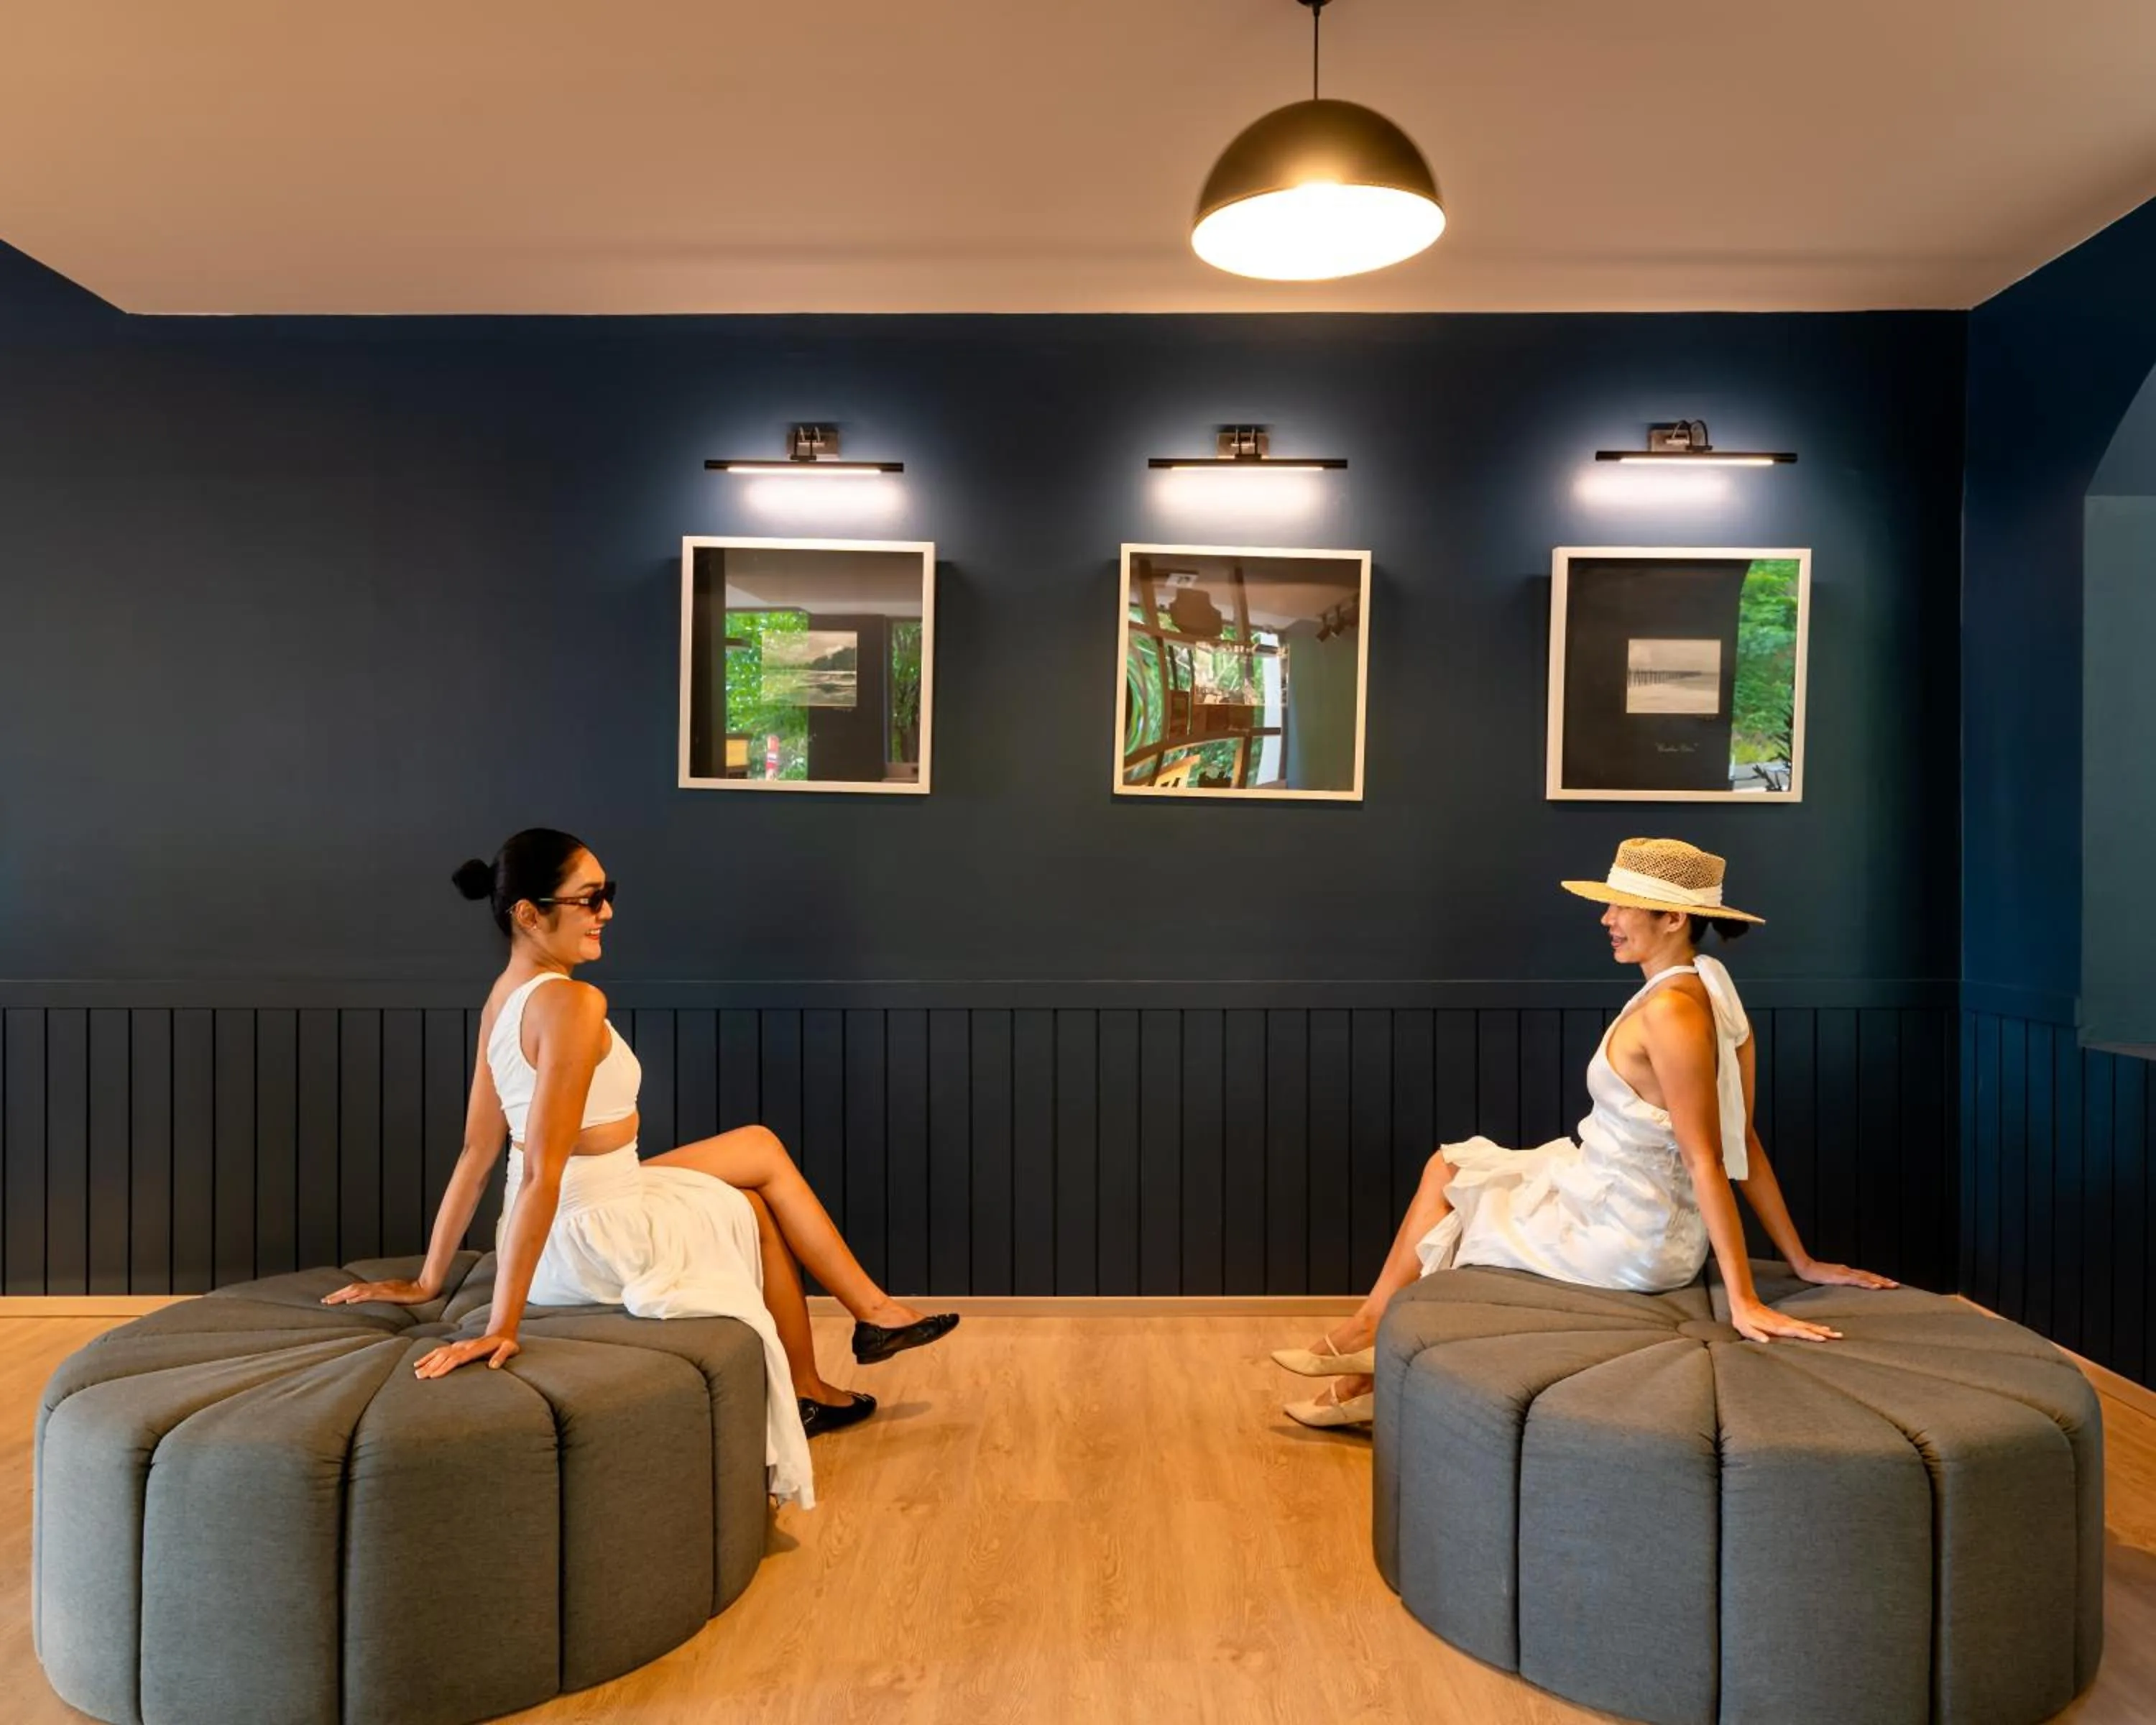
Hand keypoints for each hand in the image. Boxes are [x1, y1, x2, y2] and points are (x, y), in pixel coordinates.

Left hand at [322, 1277, 437, 1306]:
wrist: (425, 1289)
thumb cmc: (411, 1292)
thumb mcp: (394, 1294)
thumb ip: (383, 1296)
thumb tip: (371, 1302)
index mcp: (377, 1287)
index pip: (355, 1288)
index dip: (342, 1293)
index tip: (330, 1298)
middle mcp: (377, 1286)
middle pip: (352, 1288)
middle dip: (337, 1295)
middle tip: (324, 1301)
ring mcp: (382, 1289)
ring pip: (358, 1291)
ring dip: (343, 1296)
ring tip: (331, 1301)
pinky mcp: (387, 1294)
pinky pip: (370, 1295)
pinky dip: (358, 1297)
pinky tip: (351, 1301)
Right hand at [413, 1334, 520, 1378]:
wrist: (502, 1333)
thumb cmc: (506, 1345)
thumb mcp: (509, 1349)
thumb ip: (501, 1357)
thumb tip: (493, 1366)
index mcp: (475, 1349)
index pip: (457, 1359)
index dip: (445, 1367)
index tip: (434, 1376)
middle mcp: (464, 1346)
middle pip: (445, 1356)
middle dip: (432, 1367)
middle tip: (420, 1377)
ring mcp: (459, 1345)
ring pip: (440, 1353)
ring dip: (427, 1362)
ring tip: (416, 1372)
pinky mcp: (456, 1346)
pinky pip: (439, 1350)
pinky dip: (428, 1356)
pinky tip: (418, 1362)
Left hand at [1731, 1299, 1841, 1344]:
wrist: (1744, 1303)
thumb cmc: (1744, 1320)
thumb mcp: (1746, 1329)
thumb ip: (1755, 1334)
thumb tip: (1765, 1340)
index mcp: (1777, 1327)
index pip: (1796, 1332)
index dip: (1809, 1336)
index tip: (1822, 1339)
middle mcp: (1785, 1323)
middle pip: (1807, 1328)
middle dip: (1822, 1333)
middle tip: (1838, 1336)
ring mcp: (1787, 1321)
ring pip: (1807, 1325)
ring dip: (1821, 1330)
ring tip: (1835, 1334)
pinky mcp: (1787, 1320)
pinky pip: (1804, 1324)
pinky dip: (1814, 1327)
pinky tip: (1821, 1328)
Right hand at [1794, 1258, 1898, 1289]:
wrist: (1804, 1267)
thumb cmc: (1813, 1273)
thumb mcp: (1828, 1278)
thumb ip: (1836, 1280)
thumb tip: (1843, 1284)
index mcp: (1845, 1271)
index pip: (1865, 1275)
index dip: (1877, 1279)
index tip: (1888, 1283)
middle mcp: (1848, 1270)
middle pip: (1869, 1275)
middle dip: (1883, 1280)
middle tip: (1896, 1285)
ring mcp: (1845, 1273)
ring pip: (1867, 1277)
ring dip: (1880, 1282)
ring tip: (1891, 1286)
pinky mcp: (1841, 1277)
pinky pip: (1858, 1281)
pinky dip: (1868, 1283)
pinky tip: (1876, 1287)